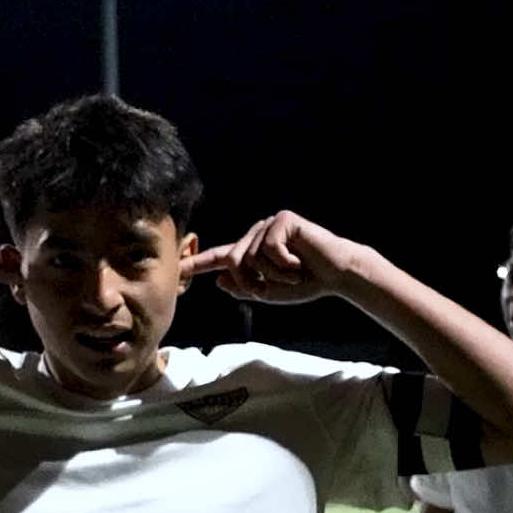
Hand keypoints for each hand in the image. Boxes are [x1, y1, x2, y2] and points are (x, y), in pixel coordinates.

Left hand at [181, 211, 356, 302]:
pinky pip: (270, 248)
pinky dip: (285, 264)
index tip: (176, 269)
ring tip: (293, 274)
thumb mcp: (269, 293)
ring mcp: (268, 225)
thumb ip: (244, 288)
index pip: (218, 258)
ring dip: (274, 275)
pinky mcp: (282, 220)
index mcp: (250, 252)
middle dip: (254, 282)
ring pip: (252, 257)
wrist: (336, 275)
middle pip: (234, 262)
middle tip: (277, 288)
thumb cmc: (305, 283)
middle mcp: (255, 236)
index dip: (196, 263)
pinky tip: (300, 263)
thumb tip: (218, 280)